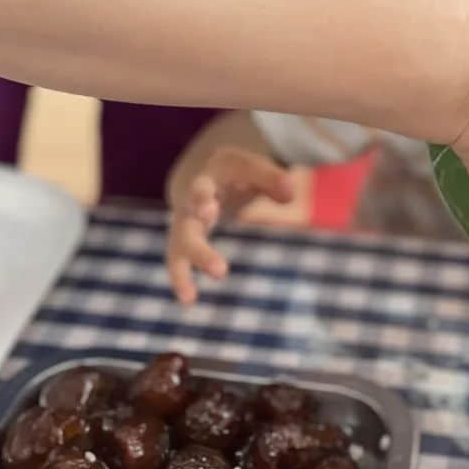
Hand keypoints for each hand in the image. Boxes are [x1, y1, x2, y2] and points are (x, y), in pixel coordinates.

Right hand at [167, 148, 294, 304]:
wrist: (206, 176)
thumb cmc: (236, 174)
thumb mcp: (254, 168)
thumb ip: (272, 178)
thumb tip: (290, 195)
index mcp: (212, 173)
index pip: (212, 181)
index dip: (209, 195)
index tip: (210, 211)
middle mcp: (193, 197)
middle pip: (193, 212)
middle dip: (200, 232)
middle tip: (216, 263)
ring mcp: (186, 220)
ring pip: (182, 241)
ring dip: (195, 260)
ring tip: (196, 292)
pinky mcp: (184, 241)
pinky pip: (179, 260)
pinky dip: (181, 279)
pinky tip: (189, 300)